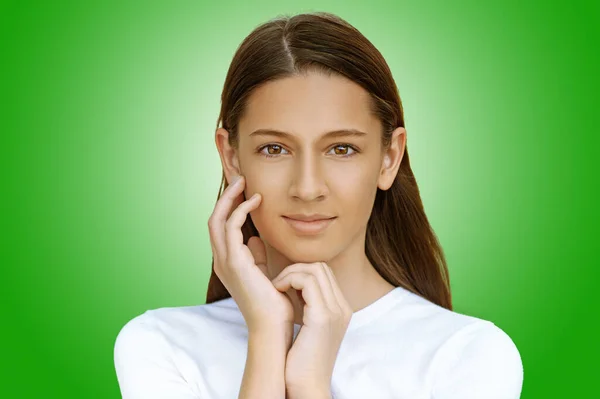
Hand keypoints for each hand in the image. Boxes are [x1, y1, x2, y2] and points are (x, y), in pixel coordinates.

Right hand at [208, 175, 293, 334]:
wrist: (273, 327)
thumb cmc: (273, 303)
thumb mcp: (263, 273)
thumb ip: (256, 256)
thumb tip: (254, 239)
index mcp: (228, 263)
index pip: (221, 227)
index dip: (229, 206)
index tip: (244, 190)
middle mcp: (222, 261)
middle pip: (214, 219)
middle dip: (226, 197)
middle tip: (240, 179)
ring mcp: (225, 262)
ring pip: (218, 220)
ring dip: (230, 198)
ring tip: (245, 184)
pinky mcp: (235, 262)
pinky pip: (232, 227)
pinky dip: (241, 210)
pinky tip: (256, 201)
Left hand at [271, 262, 351, 395]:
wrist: (306, 387)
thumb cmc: (300, 361)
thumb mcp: (309, 328)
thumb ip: (308, 307)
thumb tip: (293, 287)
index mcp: (340, 310)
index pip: (324, 273)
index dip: (301, 272)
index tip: (283, 284)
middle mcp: (342, 308)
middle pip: (322, 267)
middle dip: (296, 268)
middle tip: (278, 283)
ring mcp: (335, 311)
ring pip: (315, 270)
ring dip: (290, 273)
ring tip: (277, 287)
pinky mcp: (322, 317)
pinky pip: (307, 282)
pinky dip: (289, 280)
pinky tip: (277, 291)